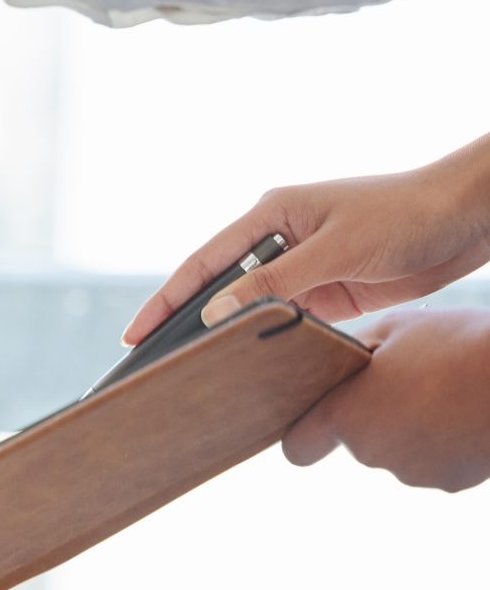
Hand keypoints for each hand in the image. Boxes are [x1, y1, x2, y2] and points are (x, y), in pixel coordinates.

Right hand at [123, 133, 489, 342]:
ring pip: (254, 310)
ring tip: (198, 375)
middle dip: (187, 323)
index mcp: (271, 215)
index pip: (203, 262)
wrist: (469, 218)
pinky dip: (271, 344)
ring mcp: (305, 269)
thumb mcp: (335, 250)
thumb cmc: (405, 215)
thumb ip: (275, 283)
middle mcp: (281, 241)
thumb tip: (217, 313)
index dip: (165, 299)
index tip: (134, 334)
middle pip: (221, 289)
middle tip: (154, 364)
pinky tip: (255, 368)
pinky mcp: (330, 293)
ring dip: (232, 338)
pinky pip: (289, 322)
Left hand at [282, 308, 489, 491]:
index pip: (298, 446)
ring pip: (400, 449)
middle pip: (359, 440)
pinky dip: (446, 442)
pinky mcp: (451, 482)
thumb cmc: (458, 342)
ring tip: (446, 391)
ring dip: (414, 427)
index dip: (306, 433)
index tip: (321, 418)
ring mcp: (412, 472)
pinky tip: (466, 412)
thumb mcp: (397, 327)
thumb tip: (338, 361)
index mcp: (346, 414)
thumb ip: (355, 351)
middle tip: (411, 379)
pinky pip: (436, 460)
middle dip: (376, 414)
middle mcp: (370, 452)